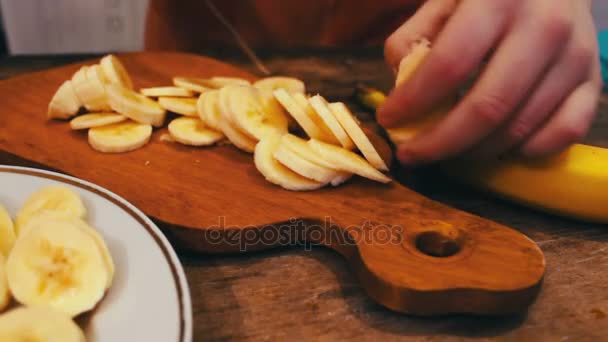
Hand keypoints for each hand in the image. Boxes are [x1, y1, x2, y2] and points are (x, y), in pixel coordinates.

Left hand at [378, 0, 602, 164]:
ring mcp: (576, 56)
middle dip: (440, 143)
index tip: (387, 120)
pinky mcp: (594, 80)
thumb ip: (413, 38)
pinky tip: (498, 147)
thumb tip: (400, 90)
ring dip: (474, 151)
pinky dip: (526, 150)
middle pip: (487, 108)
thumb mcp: (445, 1)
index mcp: (498, 0)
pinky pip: (564, 133)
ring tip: (446, 150)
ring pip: (519, 128)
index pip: (449, 65)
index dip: (413, 102)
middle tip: (412, 154)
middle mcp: (544, 27)